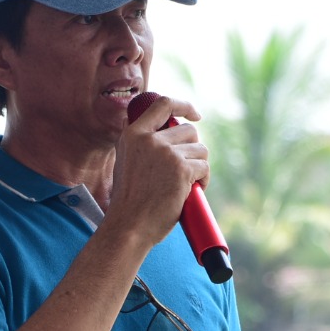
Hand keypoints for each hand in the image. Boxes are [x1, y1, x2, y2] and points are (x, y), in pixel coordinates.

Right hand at [108, 95, 205, 241]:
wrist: (129, 226)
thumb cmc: (129, 201)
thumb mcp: (125, 162)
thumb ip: (140, 143)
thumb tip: (162, 129)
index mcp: (133, 134)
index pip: (163, 104)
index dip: (184, 106)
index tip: (195, 115)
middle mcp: (149, 139)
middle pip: (189, 130)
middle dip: (194, 149)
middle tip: (188, 168)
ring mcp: (166, 153)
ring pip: (200, 149)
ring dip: (199, 166)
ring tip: (189, 184)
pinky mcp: (181, 169)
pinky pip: (204, 166)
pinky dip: (204, 179)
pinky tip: (194, 190)